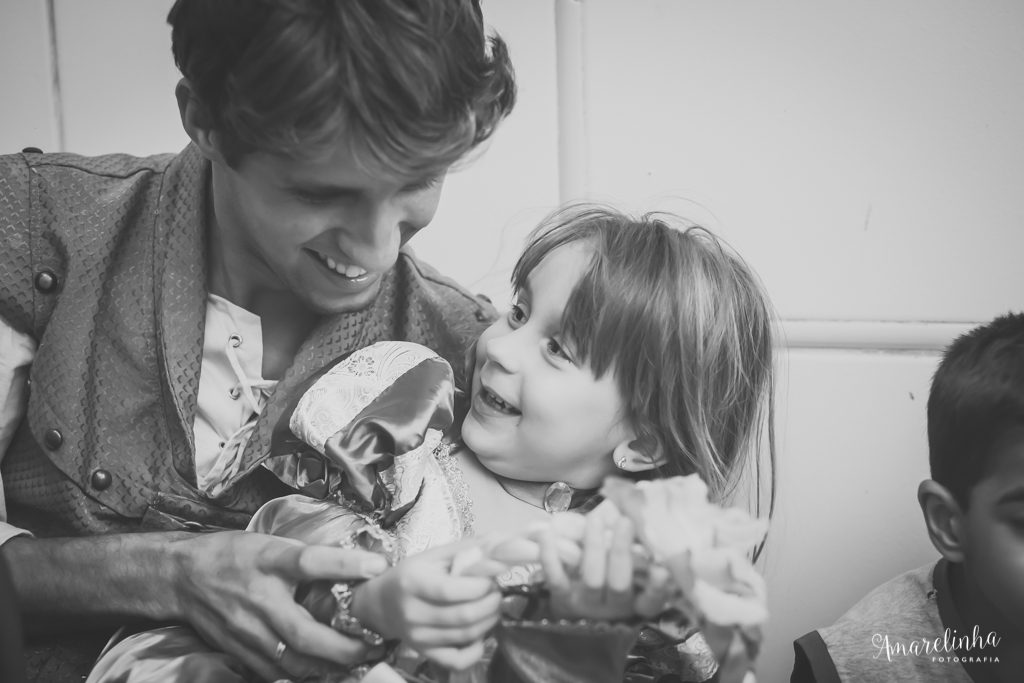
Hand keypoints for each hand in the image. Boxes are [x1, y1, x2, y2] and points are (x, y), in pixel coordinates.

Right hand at [168, 530, 387, 681]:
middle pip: (304, 632)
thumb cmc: (233, 556)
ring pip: (292, 662)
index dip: (344, 565)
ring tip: (359, 661)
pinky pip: (276, 673)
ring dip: (329, 667)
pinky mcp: (239, 652)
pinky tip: (324, 669)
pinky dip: (304, 674)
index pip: (309, 561)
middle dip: (345, 646)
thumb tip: (359, 566)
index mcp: (269, 561)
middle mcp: (258, 599)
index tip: (378, 569)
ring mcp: (246, 631)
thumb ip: (310, 558)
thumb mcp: (273, 543)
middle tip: (376, 645)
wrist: (182, 577)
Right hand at [353, 541, 501, 670]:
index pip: (451, 590)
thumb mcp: (434, 555)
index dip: (480, 586)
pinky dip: (476, 650)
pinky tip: (481, 633)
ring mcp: (417, 637)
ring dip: (489, 621)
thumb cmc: (413, 574)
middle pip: (463, 616)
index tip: (491, 578)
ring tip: (492, 607)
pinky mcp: (423, 653)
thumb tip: (502, 548)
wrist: (382, 603)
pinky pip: (456, 661)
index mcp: (412, 582)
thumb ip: (467, 550)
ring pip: (465, 636)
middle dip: (490, 603)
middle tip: (496, 592)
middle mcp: (412, 612)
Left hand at [539, 511, 673, 621]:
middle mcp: (615, 606)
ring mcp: (588, 604)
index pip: (652, 600)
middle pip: (619, 582)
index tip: (661, 570)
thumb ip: (634, 539)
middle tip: (625, 521)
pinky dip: (552, 557)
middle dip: (622, 550)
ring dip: (594, 546)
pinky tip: (548, 535)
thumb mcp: (626, 561)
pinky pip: (557, 579)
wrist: (575, 603)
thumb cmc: (609, 571)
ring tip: (595, 520)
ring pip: (592, 578)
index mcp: (637, 600)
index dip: (657, 587)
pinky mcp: (562, 600)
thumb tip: (633, 504)